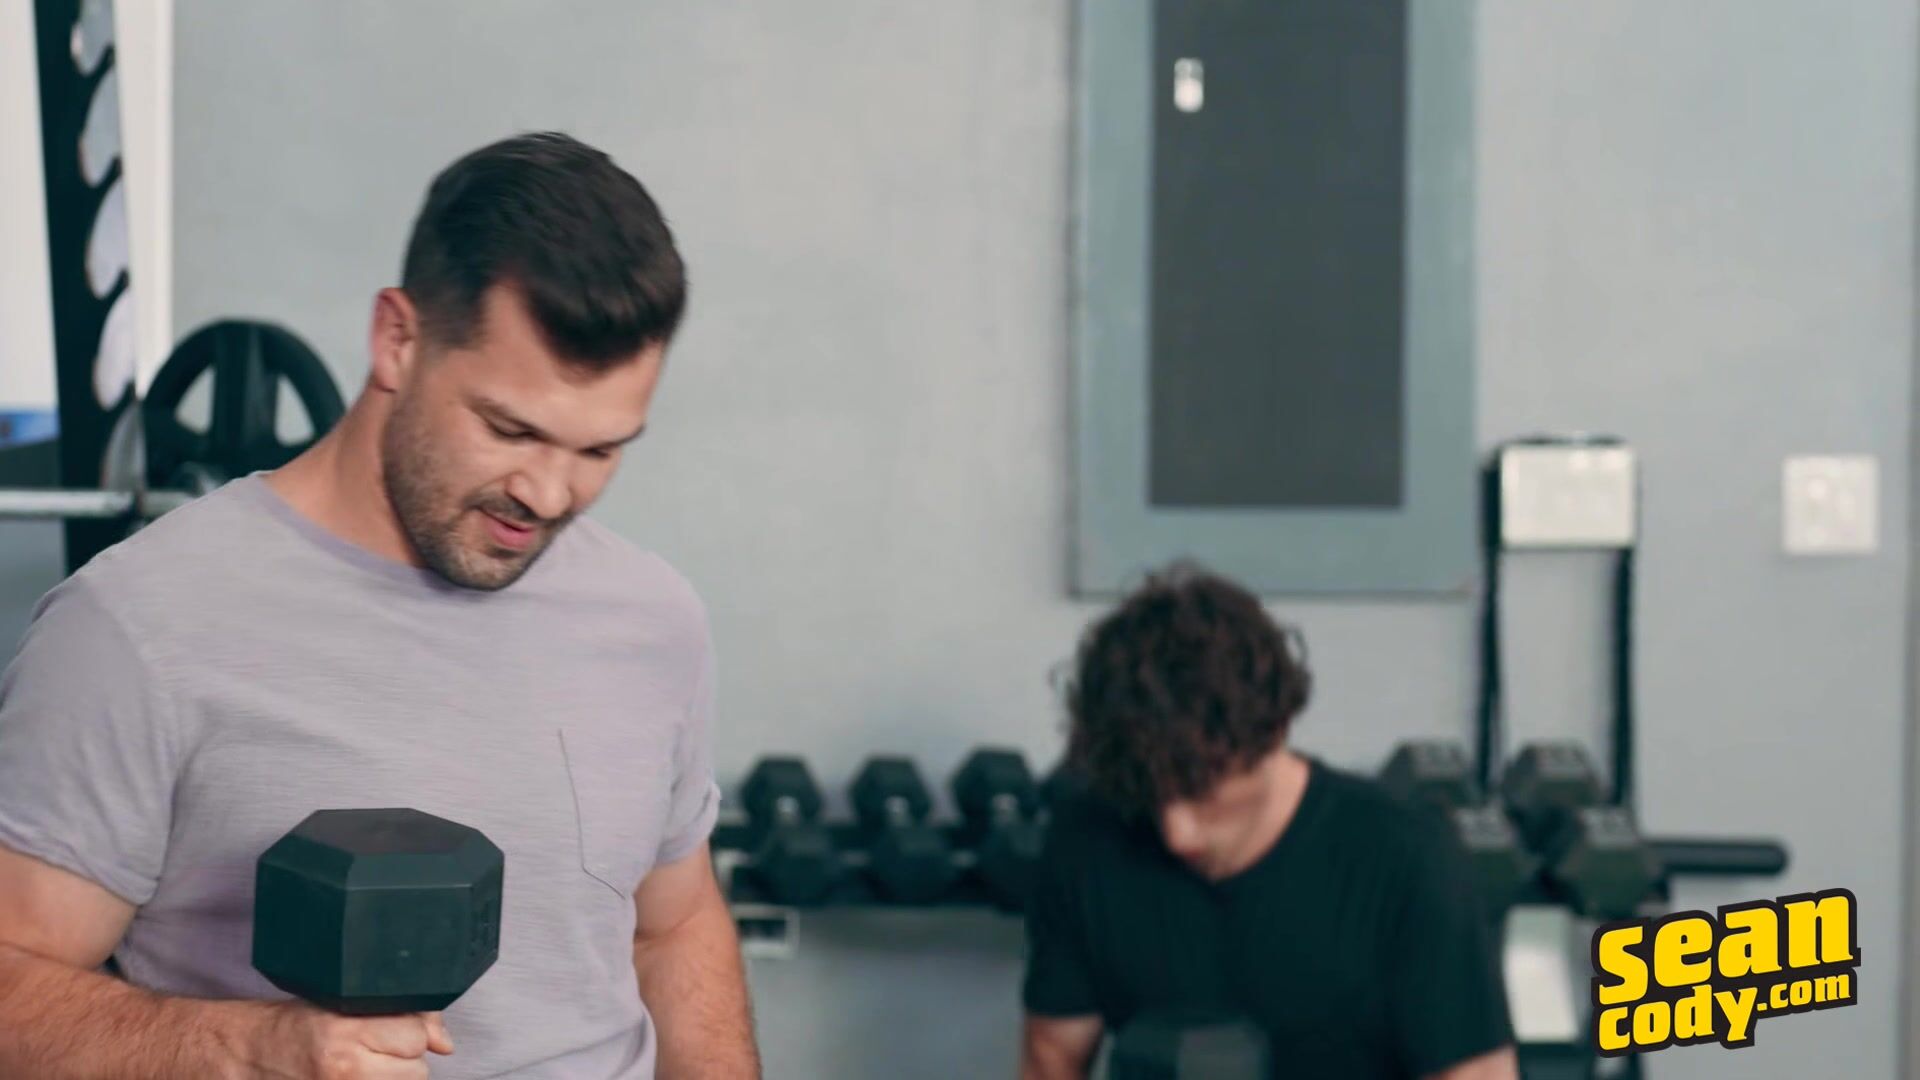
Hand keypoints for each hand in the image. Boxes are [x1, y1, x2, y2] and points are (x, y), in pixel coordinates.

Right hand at [257, 1001, 453, 1078]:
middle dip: (405, 1059)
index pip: (414, 1036)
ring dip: (395, 1078)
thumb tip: (446, 1044)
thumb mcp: (342, 1003)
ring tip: (366, 1066)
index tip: (393, 1029)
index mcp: (344, 1030)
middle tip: (376, 1050)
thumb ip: (401, 1015)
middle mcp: (342, 1067)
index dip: (411, 1032)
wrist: (247, 1054)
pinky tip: (362, 1077)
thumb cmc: (295, 1025)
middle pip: (416, 1070)